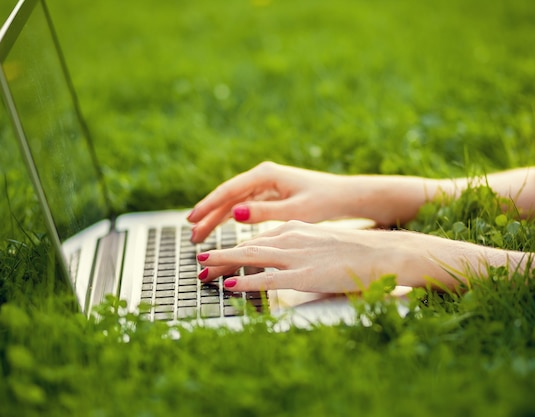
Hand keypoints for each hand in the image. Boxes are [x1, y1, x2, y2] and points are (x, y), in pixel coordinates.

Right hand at [187, 161, 352, 242]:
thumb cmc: (323, 201)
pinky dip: (230, 216)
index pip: (230, 190)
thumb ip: (264, 212)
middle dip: (208, 215)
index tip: (192, 218)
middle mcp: (262, 176)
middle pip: (228, 197)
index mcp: (266, 175)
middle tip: (192, 234)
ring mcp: (265, 184)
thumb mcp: (295, 211)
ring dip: (217, 217)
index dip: (209, 205)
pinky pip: (244, 205)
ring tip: (199, 234)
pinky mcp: (269, 193)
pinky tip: (219, 226)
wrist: (343, 196)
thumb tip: (235, 214)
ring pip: (234, 202)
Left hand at [196, 220, 432, 292]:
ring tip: (203, 270)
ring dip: (223, 264)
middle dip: (219, 256)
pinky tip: (231, 285)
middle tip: (198, 264)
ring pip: (251, 258)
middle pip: (247, 246)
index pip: (257, 239)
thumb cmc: (357, 252)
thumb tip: (283, 260)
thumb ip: (300, 248)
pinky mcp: (305, 275)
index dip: (233, 250)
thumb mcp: (322, 243)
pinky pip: (269, 279)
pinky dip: (247, 282)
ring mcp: (297, 256)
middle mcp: (292, 239)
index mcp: (296, 229)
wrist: (385, 252)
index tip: (216, 258)